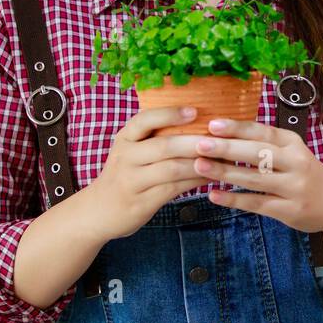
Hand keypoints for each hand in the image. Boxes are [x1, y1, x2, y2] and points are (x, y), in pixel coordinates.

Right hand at [85, 106, 211, 239]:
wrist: (97, 211)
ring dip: (201, 163)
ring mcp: (132, 181)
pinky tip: (212, 176)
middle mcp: (125, 157)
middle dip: (196, 141)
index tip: (195, 110)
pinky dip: (196, 181)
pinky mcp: (141, 202)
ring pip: (172, 169)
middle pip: (164, 145)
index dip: (170, 114)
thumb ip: (154, 137)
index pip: (145, 120)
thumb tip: (197, 118)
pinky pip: (174, 189)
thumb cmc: (124, 175)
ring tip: (224, 158)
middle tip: (222, 138)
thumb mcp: (130, 151)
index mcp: (124, 138)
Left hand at [195, 117, 322, 233]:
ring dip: (225, 172)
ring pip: (255, 179)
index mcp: (294, 143)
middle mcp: (296, 163)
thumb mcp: (293, 152)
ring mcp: (294, 188)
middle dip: (227, 148)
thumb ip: (265, 145)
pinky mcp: (289, 210)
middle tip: (199, 144)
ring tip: (199, 167)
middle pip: (258, 153)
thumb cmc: (307, 174)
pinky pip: (257, 203)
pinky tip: (214, 195)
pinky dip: (234, 199)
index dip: (237, 128)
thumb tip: (223, 135)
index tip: (213, 125)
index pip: (263, 132)